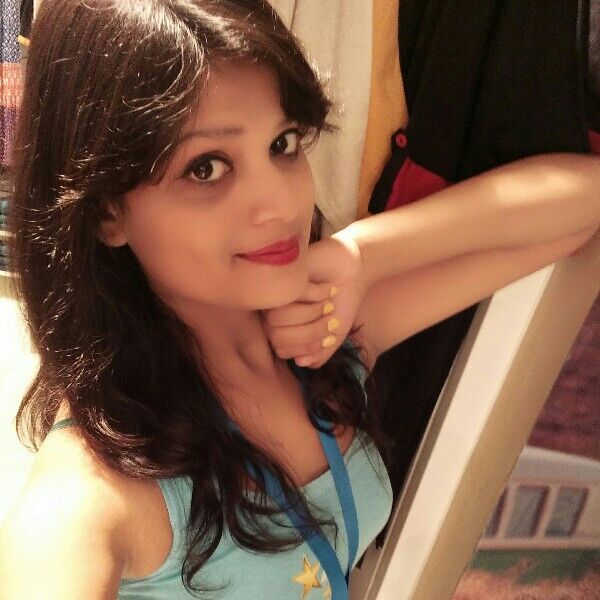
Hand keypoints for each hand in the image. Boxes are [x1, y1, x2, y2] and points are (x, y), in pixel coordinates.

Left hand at [262, 231, 367, 367]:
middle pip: (278, 335)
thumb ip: (318, 355)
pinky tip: (328, 288)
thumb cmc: (340, 306)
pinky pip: (293, 293)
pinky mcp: (283, 271)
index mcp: (282, 329)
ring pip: (280, 317)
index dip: (307, 347)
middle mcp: (273, 311)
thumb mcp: (333, 337)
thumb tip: (300, 362)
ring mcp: (274, 291)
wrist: (353, 274)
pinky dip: (317, 293)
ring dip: (313, 312)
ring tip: (329, 301)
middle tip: (331, 316)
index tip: (330, 336)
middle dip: (312, 330)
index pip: (281, 350)